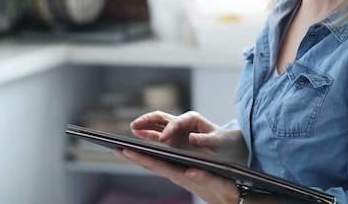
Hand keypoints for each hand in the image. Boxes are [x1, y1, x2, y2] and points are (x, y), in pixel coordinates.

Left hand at [114, 148, 240, 202]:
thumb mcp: (221, 184)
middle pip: (152, 165)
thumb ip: (206, 178)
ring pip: (156, 164)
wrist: (231, 202)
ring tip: (126, 149)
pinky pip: (164, 164)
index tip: (126, 150)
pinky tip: (148, 154)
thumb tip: (190, 171)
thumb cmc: (228, 191)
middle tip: (116, 147)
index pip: (159, 165)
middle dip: (134, 156)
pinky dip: (153, 157)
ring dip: (140, 157)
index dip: (141, 157)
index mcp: (184, 176)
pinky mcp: (184, 174)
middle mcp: (178, 176)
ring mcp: (180, 175)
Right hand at [129, 110, 248, 162]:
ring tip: (131, 127)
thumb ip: (206, 139)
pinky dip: (146, 133)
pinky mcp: (171, 138)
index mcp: (192, 119)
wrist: (223, 144)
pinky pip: (156, 134)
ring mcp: (175, 130)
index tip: (163, 139)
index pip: (177, 122)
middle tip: (135, 124)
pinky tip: (136, 134)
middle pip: (162, 117)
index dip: (169, 130)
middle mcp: (181, 122)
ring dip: (144, 125)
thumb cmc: (221, 141)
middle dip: (148, 120)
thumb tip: (192, 138)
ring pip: (156, 124)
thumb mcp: (217, 140)